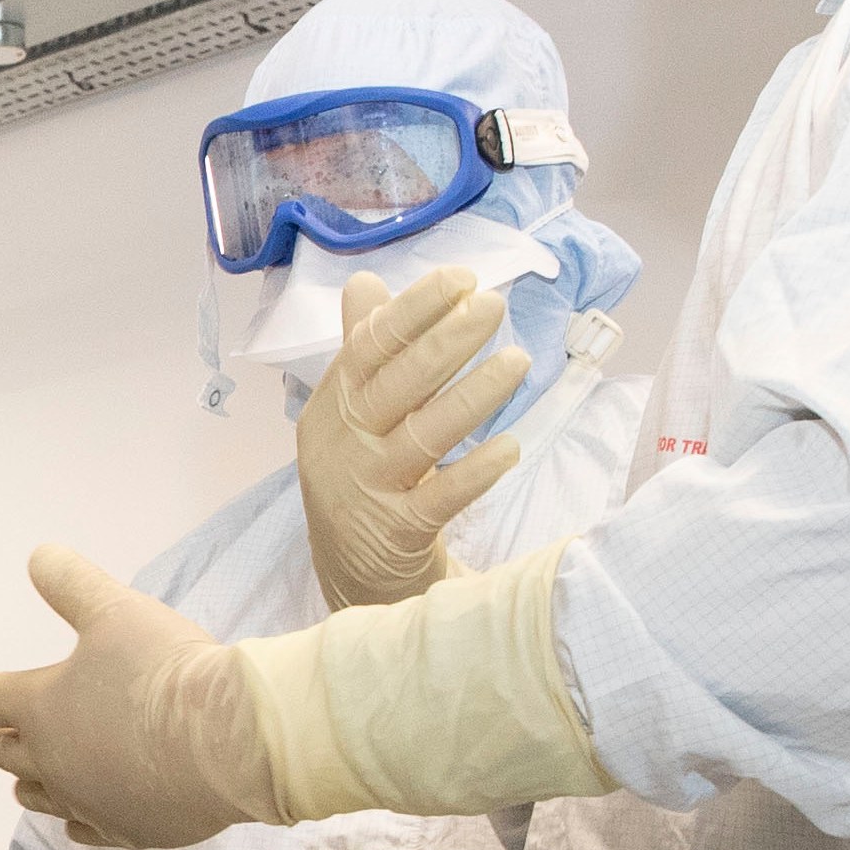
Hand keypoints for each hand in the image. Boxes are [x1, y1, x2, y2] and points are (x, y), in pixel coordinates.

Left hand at [0, 546, 281, 849]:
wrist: (230, 739)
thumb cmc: (166, 669)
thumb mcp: (116, 609)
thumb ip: (72, 583)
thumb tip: (39, 556)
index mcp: (38, 707)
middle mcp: (51, 761)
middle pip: (3, 754)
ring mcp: (87, 802)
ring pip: (37, 798)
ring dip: (29, 782)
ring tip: (27, 779)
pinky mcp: (126, 831)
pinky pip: (84, 830)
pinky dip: (75, 819)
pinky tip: (78, 818)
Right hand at [299, 267, 529, 610]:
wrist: (349, 570)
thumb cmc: (359, 472)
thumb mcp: (347, 411)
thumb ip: (360, 347)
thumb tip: (365, 282)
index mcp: (331, 402)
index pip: (370, 345)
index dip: (414, 310)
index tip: (461, 279)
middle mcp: (343, 441)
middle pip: (398, 383)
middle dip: (447, 340)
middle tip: (494, 306)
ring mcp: (367, 487)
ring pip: (423, 435)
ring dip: (472, 396)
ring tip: (517, 361)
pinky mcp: (396, 531)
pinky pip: (439, 498)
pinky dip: (474, 472)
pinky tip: (509, 449)